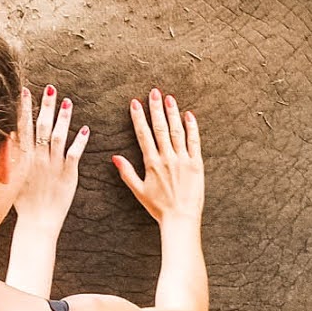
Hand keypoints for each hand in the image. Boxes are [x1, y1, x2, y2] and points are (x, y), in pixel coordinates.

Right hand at [11, 85, 88, 235]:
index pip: (22, 127)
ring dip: (63, 118)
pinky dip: (79, 141)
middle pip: (40, 126)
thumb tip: (9, 135)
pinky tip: (85, 129)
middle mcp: (36, 158)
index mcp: (21, 157)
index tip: (26, 91)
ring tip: (68, 101)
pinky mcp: (68, 175)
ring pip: (57, 136)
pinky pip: (74, 155)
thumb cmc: (24, 201)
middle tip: (51, 88)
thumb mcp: (10, 176)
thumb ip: (11, 156)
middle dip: (45, 106)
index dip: (24, 108)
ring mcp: (52, 166)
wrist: (37, 221)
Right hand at [114, 89, 203, 225]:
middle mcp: (167, 158)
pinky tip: (189, 115)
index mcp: (152, 163)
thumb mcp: (138, 190)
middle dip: (156, 108)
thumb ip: (126, 172)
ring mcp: (183, 160)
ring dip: (173, 113)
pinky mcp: (197, 164)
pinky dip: (192, 128)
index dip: (139, 117)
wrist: (181, 218)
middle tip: (154, 92)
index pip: (143, 134)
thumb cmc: (159, 207)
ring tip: (169, 98)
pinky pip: (195, 142)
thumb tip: (114, 157)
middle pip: (161, 128)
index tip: (135, 103)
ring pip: (177, 131)